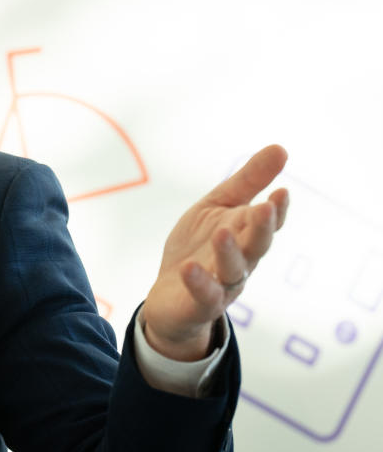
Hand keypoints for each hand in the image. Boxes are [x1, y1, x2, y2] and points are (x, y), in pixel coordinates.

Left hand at [143, 145, 289, 360]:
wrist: (170, 297)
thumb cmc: (198, 247)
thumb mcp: (218, 207)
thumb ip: (248, 181)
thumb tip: (281, 148)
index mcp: (246, 235)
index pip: (268, 222)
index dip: (277, 210)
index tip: (282, 191)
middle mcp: (241, 261)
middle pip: (257, 245)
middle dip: (262, 228)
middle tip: (265, 208)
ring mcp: (223, 284)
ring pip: (233, 270)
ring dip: (229, 252)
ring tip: (222, 233)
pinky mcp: (200, 303)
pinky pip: (204, 294)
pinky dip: (199, 282)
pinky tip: (189, 268)